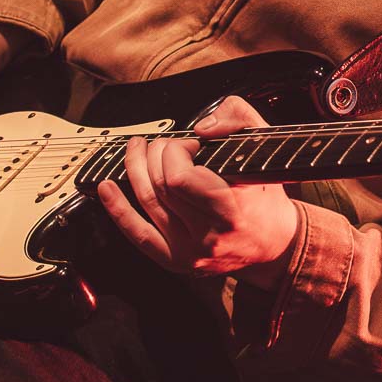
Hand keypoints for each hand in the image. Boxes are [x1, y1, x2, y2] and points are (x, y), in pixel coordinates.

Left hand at [94, 95, 299, 283]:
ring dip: (135, 169)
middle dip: (156, 155)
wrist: (275, 244)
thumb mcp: (264, 149)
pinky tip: (106, 187)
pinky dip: (118, 209)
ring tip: (137, 150)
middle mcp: (207, 236)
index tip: (190, 144)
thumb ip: (238, 121)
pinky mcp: (175, 260)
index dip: (176, 153)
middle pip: (160, 187)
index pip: (180, 178)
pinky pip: (138, 233)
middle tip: (166, 145)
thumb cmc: (268, 197)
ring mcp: (188, 251)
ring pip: (147, 202)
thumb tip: (200, 127)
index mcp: (231, 211)